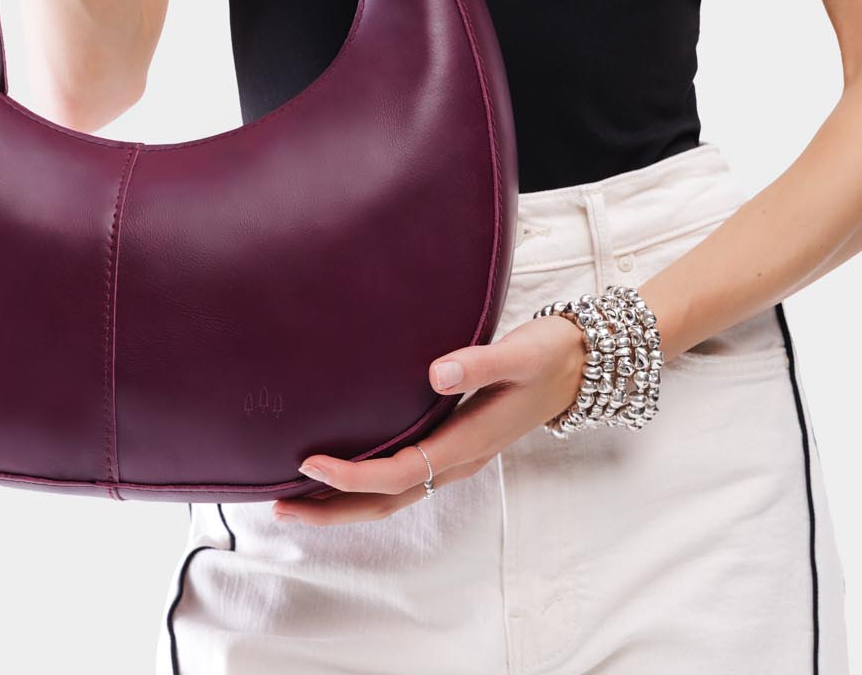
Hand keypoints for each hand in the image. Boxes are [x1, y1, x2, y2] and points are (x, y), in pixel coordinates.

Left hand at [272, 314, 588, 525]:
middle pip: (388, 500)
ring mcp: (457, 456)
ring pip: (394, 494)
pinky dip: (369, 483)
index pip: (398, 472)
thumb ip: (478, 362)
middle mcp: (458, 459)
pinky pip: (405, 477)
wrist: (581, 366)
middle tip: (281, 505)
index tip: (309, 463)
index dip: (352, 475)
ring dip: (346, 502)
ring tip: (299, 498)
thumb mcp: (519, 353)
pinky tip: (347, 469)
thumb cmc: (548, 355)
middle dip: (334, 508)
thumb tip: (435, 372)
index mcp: (467, 443)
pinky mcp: (455, 443)